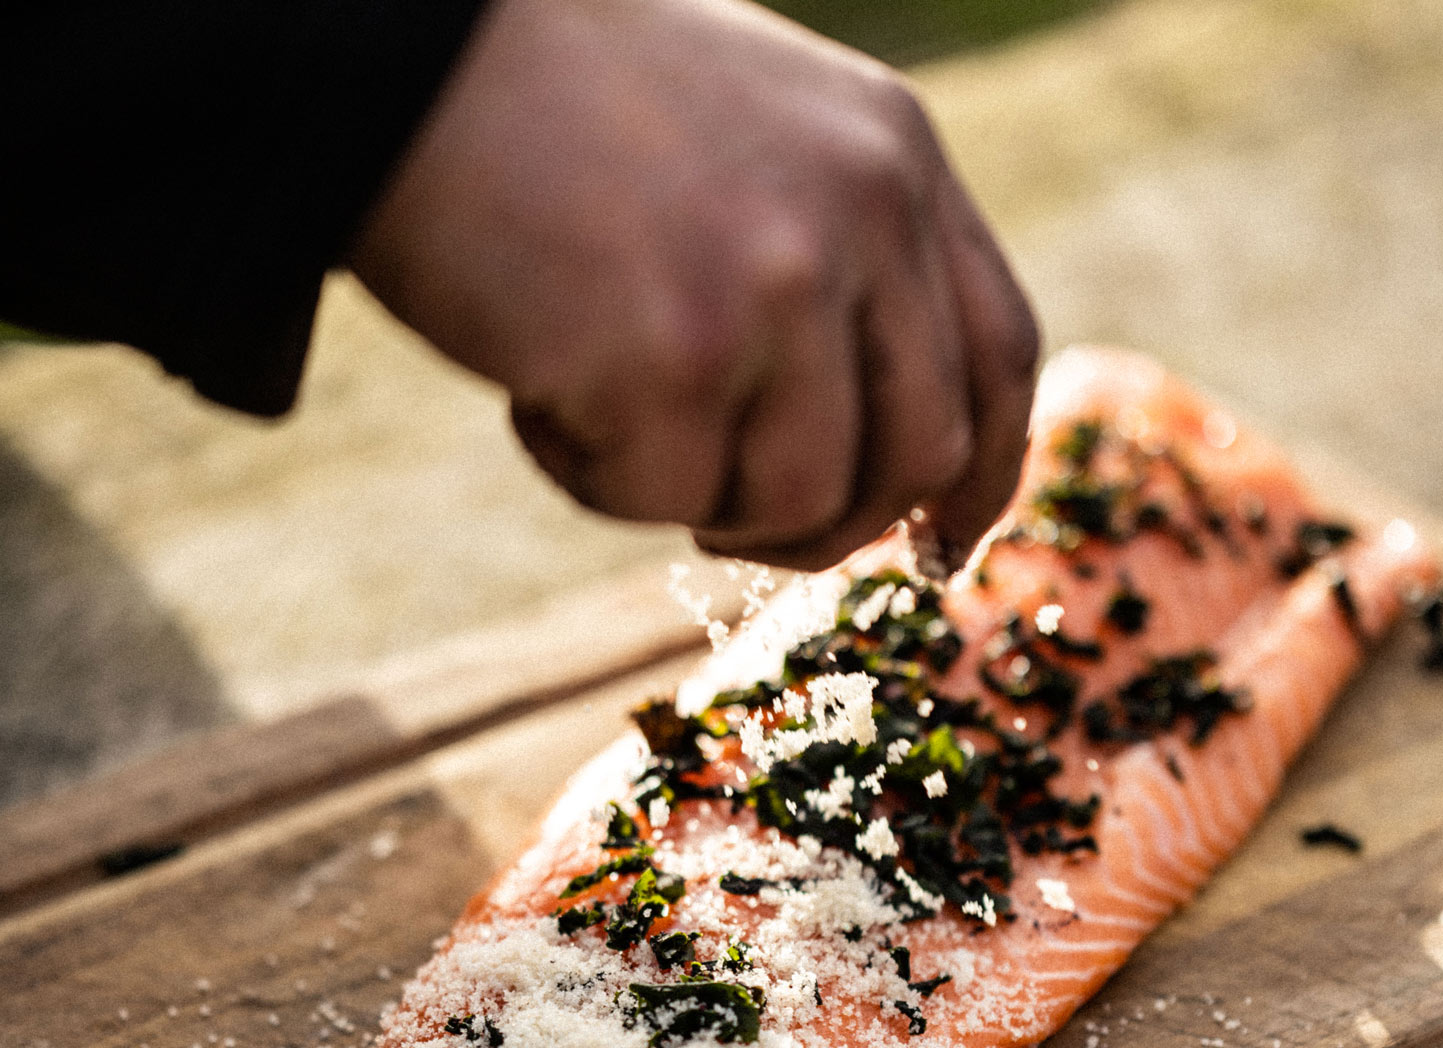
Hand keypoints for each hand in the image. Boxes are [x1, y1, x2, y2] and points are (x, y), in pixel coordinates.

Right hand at [350, 0, 1039, 570]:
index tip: (941, 550)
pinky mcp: (674, 355)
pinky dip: (591, 477)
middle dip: (828, 523)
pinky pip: (664, 499)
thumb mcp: (754, 143)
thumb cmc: (554, 108)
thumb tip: (877, 460)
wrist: (392, 50)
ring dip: (692, 495)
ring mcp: (774, 283)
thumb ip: (838, 265)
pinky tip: (536, 387)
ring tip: (600, 404)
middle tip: (727, 521)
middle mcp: (860, 213)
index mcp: (893, 157)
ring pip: (795, 501)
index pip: (998, 356)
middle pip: (914, 454)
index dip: (983, 477)